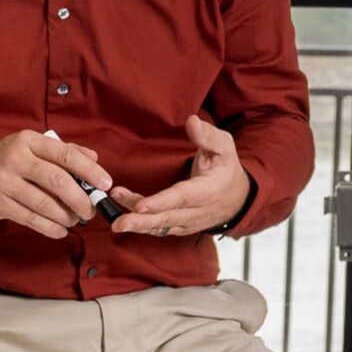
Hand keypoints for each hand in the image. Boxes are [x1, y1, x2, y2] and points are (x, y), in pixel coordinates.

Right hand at [0, 131, 114, 237]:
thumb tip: (94, 159)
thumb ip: (65, 151)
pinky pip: (31, 219)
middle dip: (80, 199)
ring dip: (66, 216)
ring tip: (75, 220)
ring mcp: (5, 182)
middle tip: (91, 210)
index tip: (106, 184)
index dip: (90, 170)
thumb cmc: (10, 160)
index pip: (66, 154)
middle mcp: (15, 159)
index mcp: (28, 140)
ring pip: (45, 204)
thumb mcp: (33, 147)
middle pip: (57, 181)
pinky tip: (60, 230)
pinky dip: (50, 227)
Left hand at [109, 115, 249, 237]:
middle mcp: (197, 211)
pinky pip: (159, 229)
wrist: (236, 198)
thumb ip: (207, 135)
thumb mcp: (224, 147)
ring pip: (160, 226)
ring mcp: (188, 222)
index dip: (160, 202)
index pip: (181, 197)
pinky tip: (124, 221)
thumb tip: (192, 121)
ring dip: (137, 224)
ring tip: (115, 221)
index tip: (140, 206)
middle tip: (118, 222)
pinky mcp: (179, 226)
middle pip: (167, 218)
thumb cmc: (226, 169)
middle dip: (141, 220)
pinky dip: (142, 227)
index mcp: (207, 191)